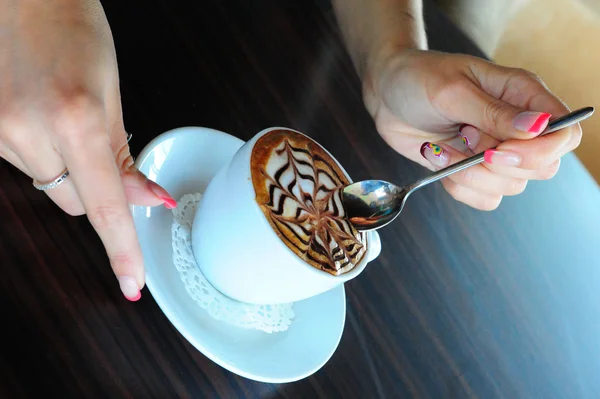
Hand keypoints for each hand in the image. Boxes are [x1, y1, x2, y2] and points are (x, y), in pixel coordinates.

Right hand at [0, 0, 175, 299]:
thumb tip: (145, 200)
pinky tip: (35, 113)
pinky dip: (37, 151)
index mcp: (76, 118)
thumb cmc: (72, 31)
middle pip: (74, 202)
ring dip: (62, 166)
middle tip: (94, 142)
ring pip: (46, 184)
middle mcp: (28, 130)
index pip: (106, 205)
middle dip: (93, 189)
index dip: (122, 249)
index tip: (133, 283)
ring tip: (58, 112)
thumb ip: (122, 156)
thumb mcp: (110, 93)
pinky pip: (21, 164)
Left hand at [362, 49, 581, 209]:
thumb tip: (538, 128)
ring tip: (441, 149)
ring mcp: (496, 150)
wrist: (387, 94)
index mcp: (523, 95)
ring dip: (470, 176)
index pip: (564, 133)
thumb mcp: (452, 90)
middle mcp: (516, 126)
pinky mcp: (473, 170)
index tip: (500, 151)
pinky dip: (460, 188)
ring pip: (510, 187)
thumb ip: (494, 112)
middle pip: (542, 168)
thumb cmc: (418, 79)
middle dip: (499, 167)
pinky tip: (440, 162)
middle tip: (464, 140)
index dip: (542, 151)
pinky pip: (484, 199)